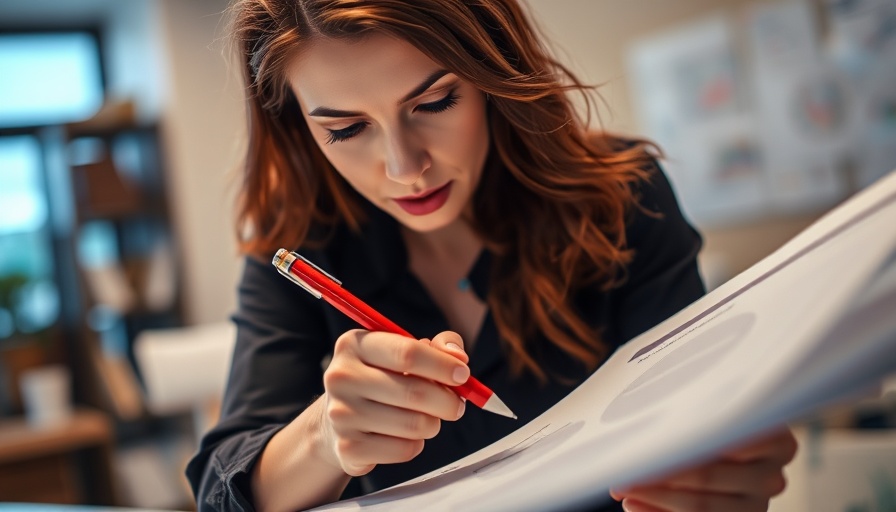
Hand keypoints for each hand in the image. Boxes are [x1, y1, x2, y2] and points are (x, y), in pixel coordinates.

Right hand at [319, 329, 469, 475]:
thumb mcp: (403, 350)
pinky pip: (405, 449)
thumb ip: (438, 345)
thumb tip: (459, 359)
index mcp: (355, 344)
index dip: (443, 365)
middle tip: (457, 405)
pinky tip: (404, 436)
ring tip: (427, 418)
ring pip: (414, 424)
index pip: (408, 353)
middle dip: (448, 401)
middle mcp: (341, 376)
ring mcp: (341, 414)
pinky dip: (416, 444)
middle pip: (415, 392)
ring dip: (433, 423)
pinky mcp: (348, 448)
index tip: (463, 375)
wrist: (338, 420)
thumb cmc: (382, 378)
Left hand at [610, 428, 797, 511]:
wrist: (727, 443)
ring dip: (653, 496)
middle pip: (708, 477)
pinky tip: (633, 503)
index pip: (725, 441)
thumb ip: (695, 411)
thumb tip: (652, 428)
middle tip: (621, 468)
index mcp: (776, 439)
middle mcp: (772, 476)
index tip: (648, 442)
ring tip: (621, 486)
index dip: (683, 443)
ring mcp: (757, 505)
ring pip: (699, 506)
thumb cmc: (712, 414)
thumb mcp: (711, 404)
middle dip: (657, 473)